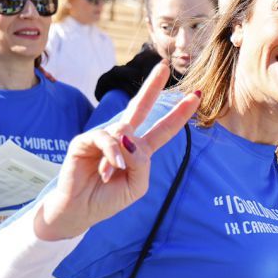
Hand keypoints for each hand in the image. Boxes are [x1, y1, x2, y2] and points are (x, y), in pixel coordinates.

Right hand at [35, 63, 199, 240]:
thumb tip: (128, 136)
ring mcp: (104, 137)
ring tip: (112, 173)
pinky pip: (106, 138)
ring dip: (123, 157)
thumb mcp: (137, 184)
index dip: (179, 114)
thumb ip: (142, 162)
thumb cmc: (110, 199)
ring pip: (124, 132)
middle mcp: (122, 139)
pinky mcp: (85, 140)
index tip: (196, 96)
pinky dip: (112, 153)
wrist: (81, 211)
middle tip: (165, 65)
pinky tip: (110, 168)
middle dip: (153, 86)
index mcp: (139, 150)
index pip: (163, 129)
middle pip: (140, 107)